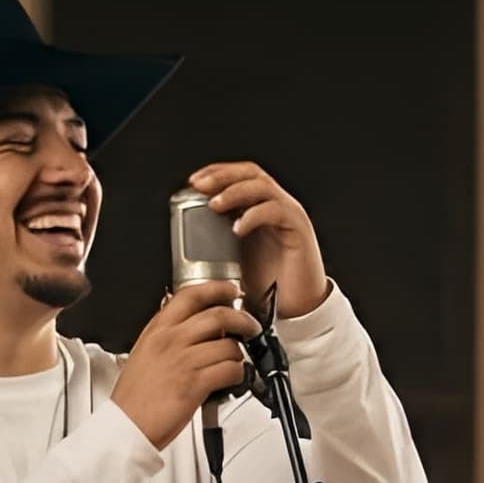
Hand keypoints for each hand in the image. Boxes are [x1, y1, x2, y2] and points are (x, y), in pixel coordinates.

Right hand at [111, 279, 258, 446]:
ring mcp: (184, 361)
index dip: (217, 289)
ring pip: (229, 345)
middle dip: (242, 319)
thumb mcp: (145, 352)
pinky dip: (239, 374)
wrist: (125, 425)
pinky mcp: (195, 383)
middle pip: (217, 315)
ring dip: (240, 354)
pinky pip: (231, 370)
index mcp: (156, 329)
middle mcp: (170, 340)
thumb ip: (168, 335)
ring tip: (236, 361)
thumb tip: (195, 326)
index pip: (190, 295)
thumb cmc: (135, 396)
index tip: (232, 290)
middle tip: (250, 326)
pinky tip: (233, 379)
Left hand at [186, 161, 327, 317]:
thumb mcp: (232, 259)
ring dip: (235, 191)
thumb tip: (185, 236)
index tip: (192, 182)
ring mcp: (288, 215)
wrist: (295, 310)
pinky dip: (254, 215)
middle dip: (222, 175)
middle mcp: (274, 206)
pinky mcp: (298, 229)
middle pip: (249, 172)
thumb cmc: (267, 286)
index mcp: (258, 208)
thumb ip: (215, 242)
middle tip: (200, 185)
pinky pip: (276, 210)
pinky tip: (238, 228)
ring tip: (215, 204)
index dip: (216, 172)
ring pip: (262, 186)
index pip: (238, 176)